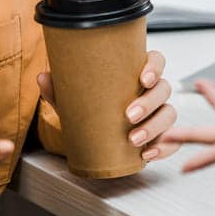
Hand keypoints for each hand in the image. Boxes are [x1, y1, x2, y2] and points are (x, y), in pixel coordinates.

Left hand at [36, 50, 179, 161]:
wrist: (95, 135)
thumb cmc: (93, 107)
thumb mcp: (75, 97)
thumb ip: (59, 88)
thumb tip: (43, 78)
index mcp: (137, 72)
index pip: (156, 61)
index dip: (155, 67)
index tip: (143, 79)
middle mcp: (153, 91)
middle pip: (164, 89)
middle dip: (149, 103)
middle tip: (128, 116)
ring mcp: (159, 114)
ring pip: (170, 114)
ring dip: (155, 127)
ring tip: (134, 140)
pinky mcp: (161, 136)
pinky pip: (171, 141)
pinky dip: (164, 148)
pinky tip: (147, 155)